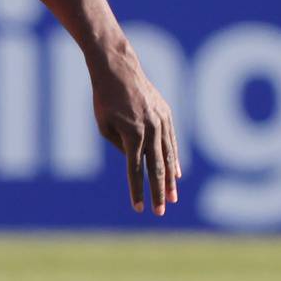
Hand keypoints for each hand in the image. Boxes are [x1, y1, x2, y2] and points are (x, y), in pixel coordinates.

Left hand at [90, 48, 180, 215]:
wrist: (118, 69)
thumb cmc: (104, 98)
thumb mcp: (105, 126)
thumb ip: (121, 146)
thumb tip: (135, 162)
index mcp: (132, 134)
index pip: (135, 170)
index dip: (137, 191)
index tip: (139, 208)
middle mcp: (151, 130)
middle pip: (157, 167)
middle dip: (159, 192)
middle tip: (161, 211)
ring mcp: (162, 122)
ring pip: (169, 156)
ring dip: (171, 179)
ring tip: (172, 197)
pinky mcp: (167, 115)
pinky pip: (172, 141)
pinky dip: (174, 158)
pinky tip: (176, 173)